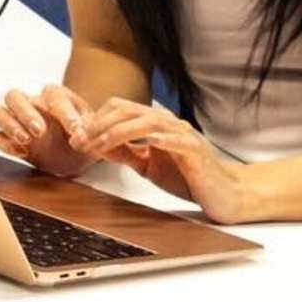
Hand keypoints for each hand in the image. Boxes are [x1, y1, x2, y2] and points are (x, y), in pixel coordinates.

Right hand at [0, 84, 99, 177]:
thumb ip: (88, 131)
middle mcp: (32, 104)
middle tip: (40, 131)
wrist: (78, 156)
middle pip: (14, 96)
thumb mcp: (92, 132)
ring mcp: (17, 121)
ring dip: (9, 124)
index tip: (76, 131)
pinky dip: (5, 143)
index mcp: (55, 97)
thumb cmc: (83, 138)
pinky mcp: (10, 140)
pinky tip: (22, 153)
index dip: (63, 112)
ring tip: (26, 140)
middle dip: (25, 113)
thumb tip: (80, 137)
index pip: (53, 94)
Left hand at [70, 99, 267, 224]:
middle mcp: (168, 123)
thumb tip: (95, 145)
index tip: (77, 137)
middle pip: (129, 109)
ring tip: (98, 145)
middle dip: (99, 124)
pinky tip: (139, 144)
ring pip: (146, 121)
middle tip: (80, 141)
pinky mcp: (194, 151)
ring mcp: (182, 135)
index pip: (121, 108)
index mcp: (156, 124)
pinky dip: (155, 139)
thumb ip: (126, 153)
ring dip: (117, 132)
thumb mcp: (148, 164)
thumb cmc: (188, 177)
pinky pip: (173, 140)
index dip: (96, 119)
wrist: (224, 194)